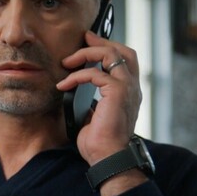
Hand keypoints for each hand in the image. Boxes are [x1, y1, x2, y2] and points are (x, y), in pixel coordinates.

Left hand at [57, 31, 141, 165]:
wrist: (108, 158)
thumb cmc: (100, 143)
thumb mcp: (95, 117)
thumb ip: (92, 102)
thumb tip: (77, 93)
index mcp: (129, 93)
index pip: (125, 61)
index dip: (109, 48)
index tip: (89, 44)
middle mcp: (132, 88)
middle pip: (123, 51)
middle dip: (101, 41)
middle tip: (83, 38)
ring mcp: (127, 88)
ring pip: (110, 54)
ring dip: (86, 53)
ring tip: (67, 61)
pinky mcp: (117, 92)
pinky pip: (94, 73)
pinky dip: (76, 76)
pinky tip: (64, 84)